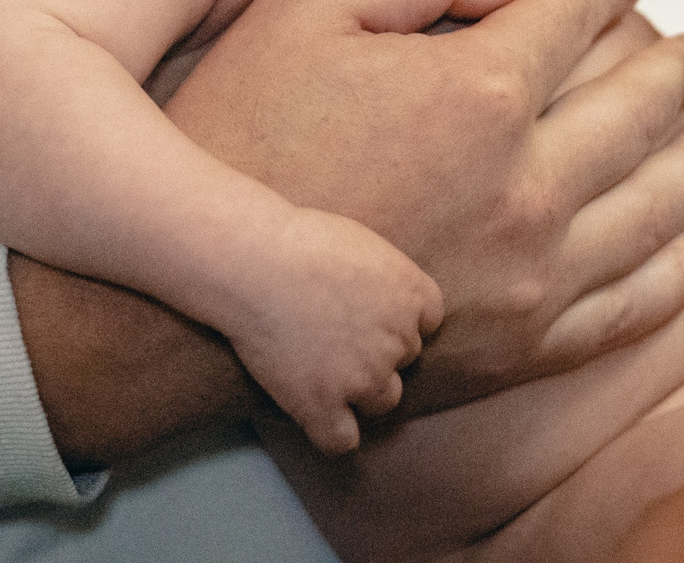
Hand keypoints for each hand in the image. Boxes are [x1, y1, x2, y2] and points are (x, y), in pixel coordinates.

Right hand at [167, 0, 683, 414]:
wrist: (196, 296)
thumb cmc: (241, 132)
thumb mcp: (310, 5)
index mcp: (478, 92)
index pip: (579, 15)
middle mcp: (525, 186)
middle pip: (641, 108)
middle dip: (676, 65)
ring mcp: (533, 276)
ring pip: (659, 205)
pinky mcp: (523, 348)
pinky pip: (636, 304)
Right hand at [227, 208, 441, 454]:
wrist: (256, 263)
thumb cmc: (302, 242)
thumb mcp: (366, 246)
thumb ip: (388, 281)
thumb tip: (384, 302)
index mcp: (413, 296)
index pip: (427, 323)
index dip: (396, 320)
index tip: (365, 314)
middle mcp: (398, 341)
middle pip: (403, 360)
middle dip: (376, 351)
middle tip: (334, 335)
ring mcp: (364, 378)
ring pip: (383, 401)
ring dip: (361, 392)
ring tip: (324, 370)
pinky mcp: (324, 406)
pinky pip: (342, 441)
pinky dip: (332, 433)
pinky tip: (316, 414)